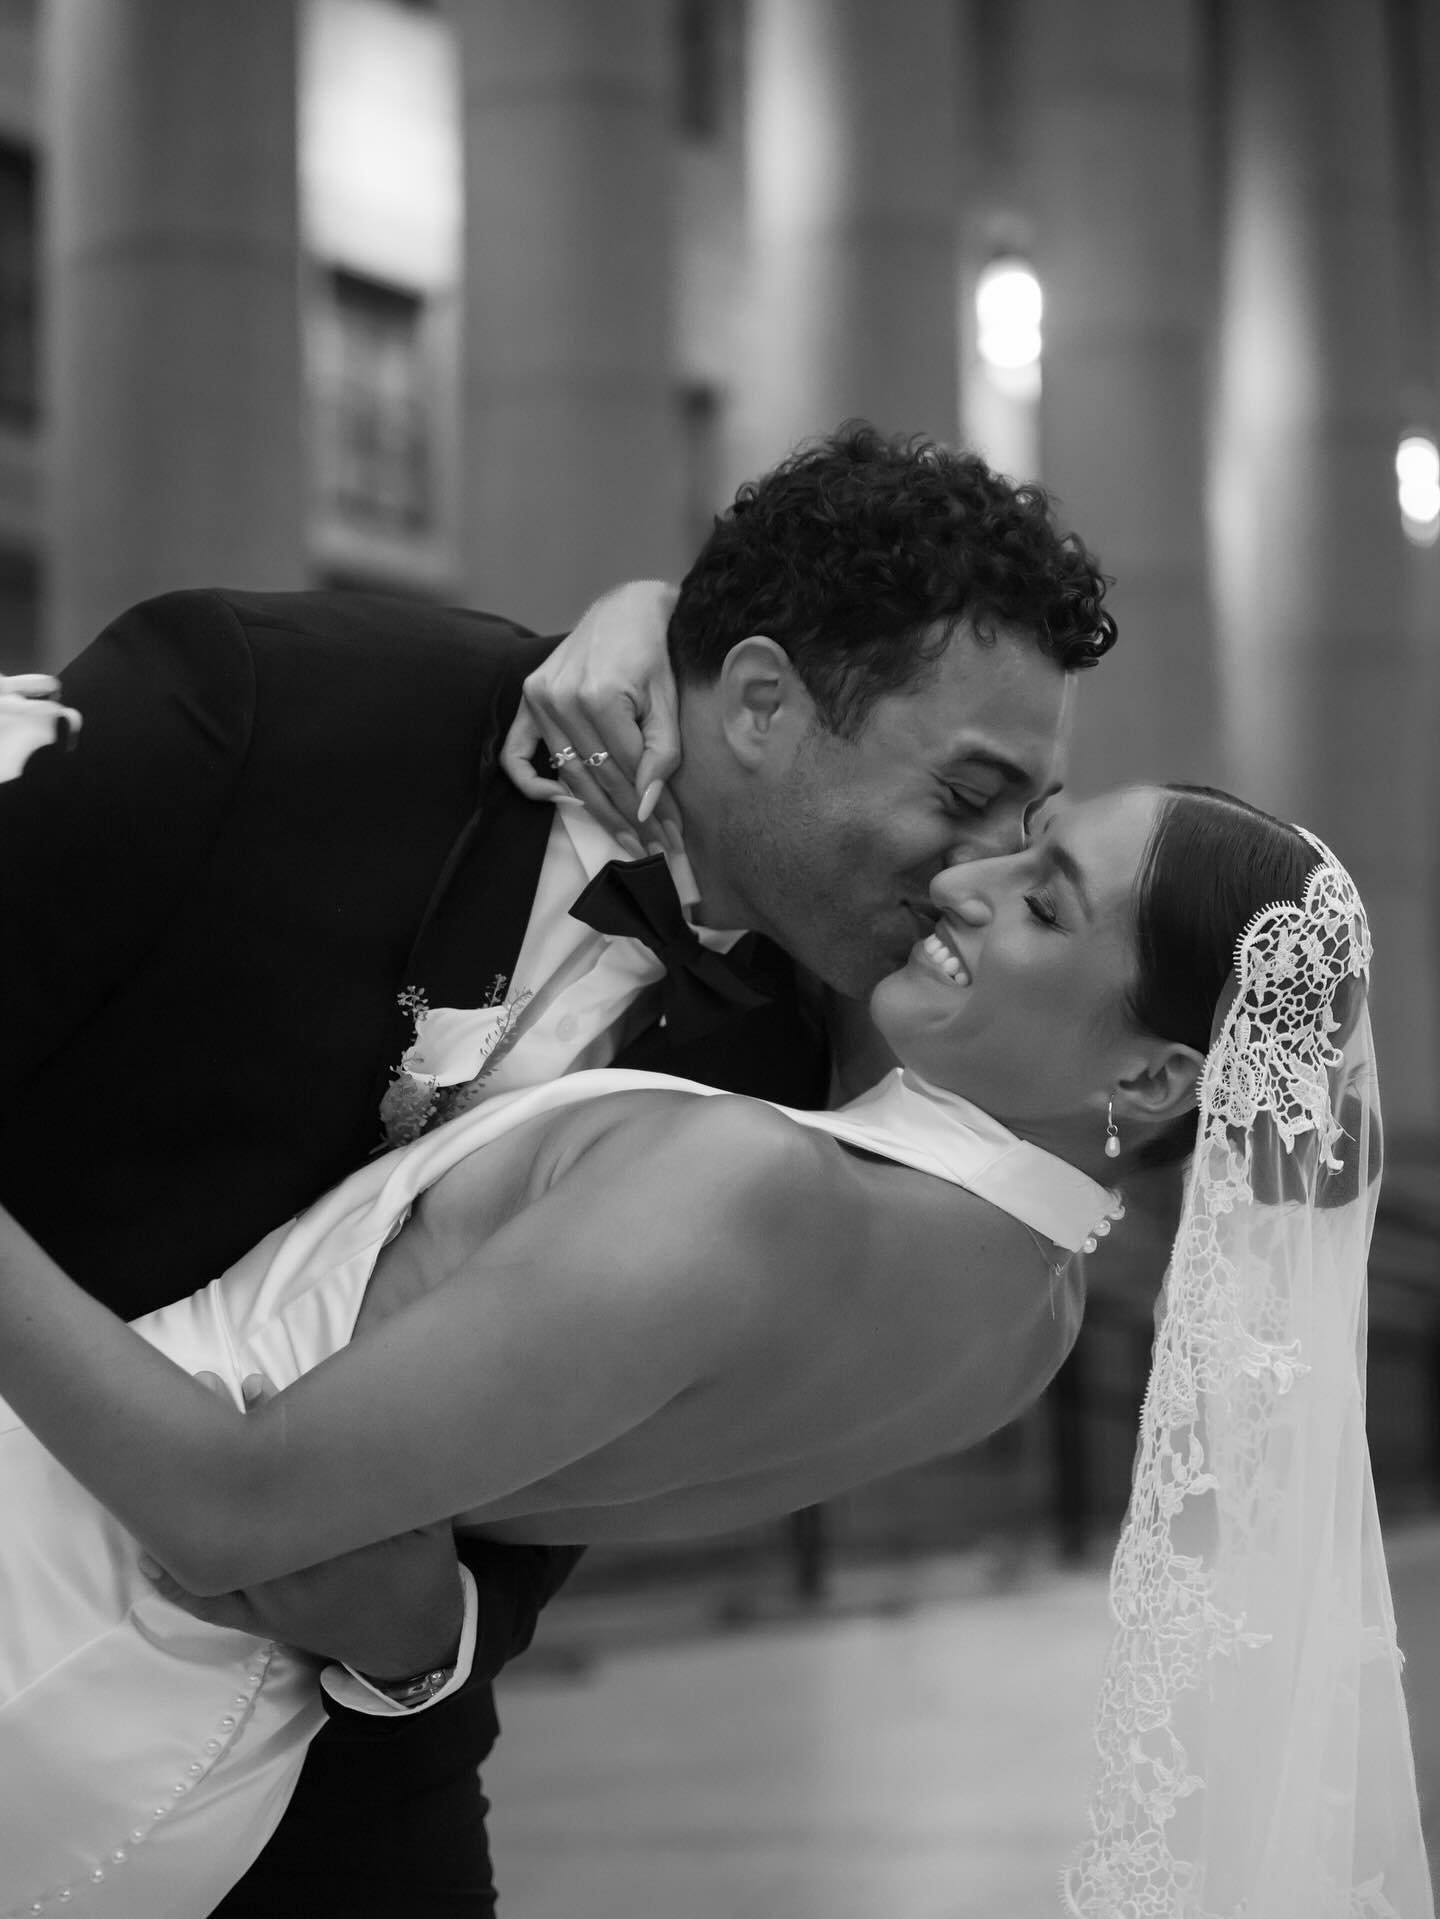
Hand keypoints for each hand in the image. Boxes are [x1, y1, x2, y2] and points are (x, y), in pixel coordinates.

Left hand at [139, 1373, 464, 1676]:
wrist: (412, 1638)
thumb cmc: (420, 1567)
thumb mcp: (428, 1517)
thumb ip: (405, 1474)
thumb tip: (395, 1404)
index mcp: (342, 1540)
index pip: (300, 1472)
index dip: (274, 1421)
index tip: (253, 1385)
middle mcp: (301, 1571)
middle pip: (252, 1498)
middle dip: (228, 1440)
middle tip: (205, 1388)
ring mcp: (275, 1601)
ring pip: (224, 1546)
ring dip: (198, 1492)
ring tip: (177, 1440)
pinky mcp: (261, 1622)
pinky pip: (212, 1603)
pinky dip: (176, 1581)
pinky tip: (148, 1553)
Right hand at [500, 579, 684, 855]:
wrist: (628, 608)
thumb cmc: (656, 652)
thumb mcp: (669, 701)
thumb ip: (661, 754)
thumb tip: (648, 807)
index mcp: (599, 695)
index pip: (627, 770)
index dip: (652, 810)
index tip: (671, 839)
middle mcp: (561, 698)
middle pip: (598, 779)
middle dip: (629, 820)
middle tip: (653, 851)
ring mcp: (539, 699)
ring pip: (570, 775)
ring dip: (598, 813)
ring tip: (627, 838)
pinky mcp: (528, 698)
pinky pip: (517, 753)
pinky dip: (531, 782)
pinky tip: (561, 803)